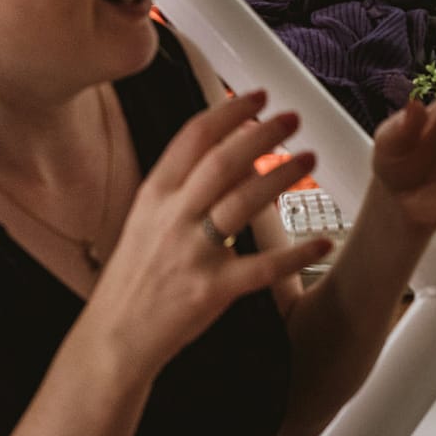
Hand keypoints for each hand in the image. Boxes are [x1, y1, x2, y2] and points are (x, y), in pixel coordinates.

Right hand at [88, 90, 331, 372]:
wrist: (114, 338)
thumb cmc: (134, 278)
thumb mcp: (144, 220)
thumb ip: (180, 187)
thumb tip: (227, 154)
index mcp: (154, 195)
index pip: (193, 137)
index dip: (229, 111)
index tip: (256, 97)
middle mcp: (171, 217)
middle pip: (223, 161)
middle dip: (262, 133)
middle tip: (292, 118)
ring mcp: (191, 253)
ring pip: (243, 202)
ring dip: (281, 175)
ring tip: (309, 158)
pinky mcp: (211, 290)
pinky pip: (261, 266)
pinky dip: (295, 252)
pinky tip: (321, 240)